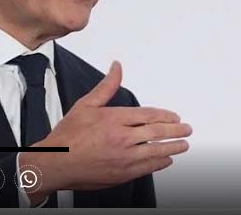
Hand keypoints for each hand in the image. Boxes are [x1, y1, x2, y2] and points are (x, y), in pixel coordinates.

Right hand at [19, 61, 190, 204]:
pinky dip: (160, 163)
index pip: (149, 115)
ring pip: (156, 150)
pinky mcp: (121, 174)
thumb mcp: (86, 105)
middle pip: (157, 132)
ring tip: (183, 145)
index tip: (175, 117)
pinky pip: (147, 168)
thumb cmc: (67, 136)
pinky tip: (166, 160)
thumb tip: (117, 67)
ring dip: (173, 147)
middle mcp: (122, 138)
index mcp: (115, 119)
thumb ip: (107, 86)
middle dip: (176, 131)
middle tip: (187, 129)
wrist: (54, 164)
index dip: (166, 116)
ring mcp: (123, 158)